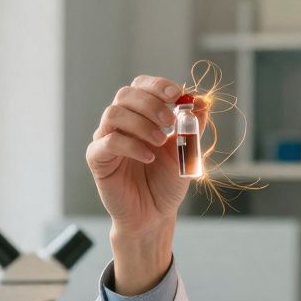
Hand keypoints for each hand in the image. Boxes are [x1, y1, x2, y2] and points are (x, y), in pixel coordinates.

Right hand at [86, 75, 205, 293]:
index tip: (177, 95)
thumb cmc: (167, 182)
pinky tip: (148, 157)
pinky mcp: (98, 160)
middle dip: (151, 103)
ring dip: (141, 123)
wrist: (154, 215)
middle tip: (170, 122)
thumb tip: (202, 102)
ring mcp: (106, 139)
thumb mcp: (187, 151)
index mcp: (140, 115)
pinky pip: (108, 143)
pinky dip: (131, 145)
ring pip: (113, 114)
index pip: (141, 86)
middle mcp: (120, 123)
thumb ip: (193, 127)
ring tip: (161, 141)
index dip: (157, 85)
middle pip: (125, 94)